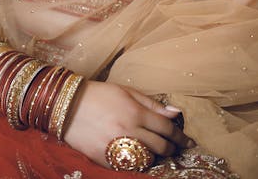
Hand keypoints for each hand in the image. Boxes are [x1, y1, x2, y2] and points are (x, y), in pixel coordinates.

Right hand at [63, 80, 190, 167]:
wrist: (67, 106)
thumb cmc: (99, 94)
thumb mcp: (126, 91)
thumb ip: (152, 104)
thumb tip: (175, 113)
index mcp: (134, 112)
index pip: (166, 128)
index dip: (180, 136)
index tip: (189, 141)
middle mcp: (127, 131)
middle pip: (160, 146)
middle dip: (172, 148)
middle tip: (177, 148)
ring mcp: (116, 147)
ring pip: (147, 160)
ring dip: (156, 157)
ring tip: (159, 152)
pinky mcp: (104, 159)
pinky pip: (129, 166)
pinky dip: (137, 164)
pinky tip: (139, 157)